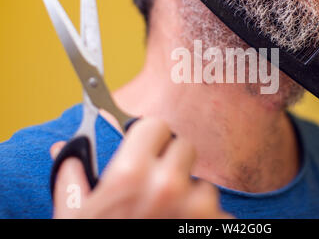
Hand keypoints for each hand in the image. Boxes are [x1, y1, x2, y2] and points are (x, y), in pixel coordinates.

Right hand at [50, 117, 232, 218]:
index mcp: (131, 174)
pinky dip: (204, 220)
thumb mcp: (74, 217)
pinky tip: (181, 232)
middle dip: (172, 162)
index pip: (157, 125)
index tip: (149, 147)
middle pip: (184, 147)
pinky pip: (217, 210)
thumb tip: (67, 149)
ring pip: (202, 181)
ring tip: (167, 219)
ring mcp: (198, 206)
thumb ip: (72, 177)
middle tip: (158, 186)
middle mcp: (169, 184)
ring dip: (190, 195)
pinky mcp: (217, 224)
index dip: (150, 136)